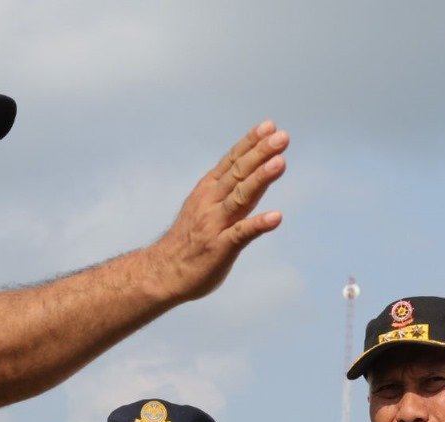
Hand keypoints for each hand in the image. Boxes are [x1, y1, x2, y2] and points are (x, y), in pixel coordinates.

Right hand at [148, 120, 287, 302]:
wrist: (162, 272)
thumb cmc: (188, 240)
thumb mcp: (204, 206)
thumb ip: (225, 191)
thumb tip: (248, 171)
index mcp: (208, 190)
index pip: (232, 161)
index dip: (251, 143)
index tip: (269, 126)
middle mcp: (211, 202)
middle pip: (239, 173)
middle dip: (261, 153)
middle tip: (282, 137)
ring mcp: (215, 224)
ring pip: (241, 197)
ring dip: (261, 179)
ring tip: (280, 163)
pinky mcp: (220, 247)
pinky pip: (242, 234)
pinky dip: (258, 224)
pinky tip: (276, 217)